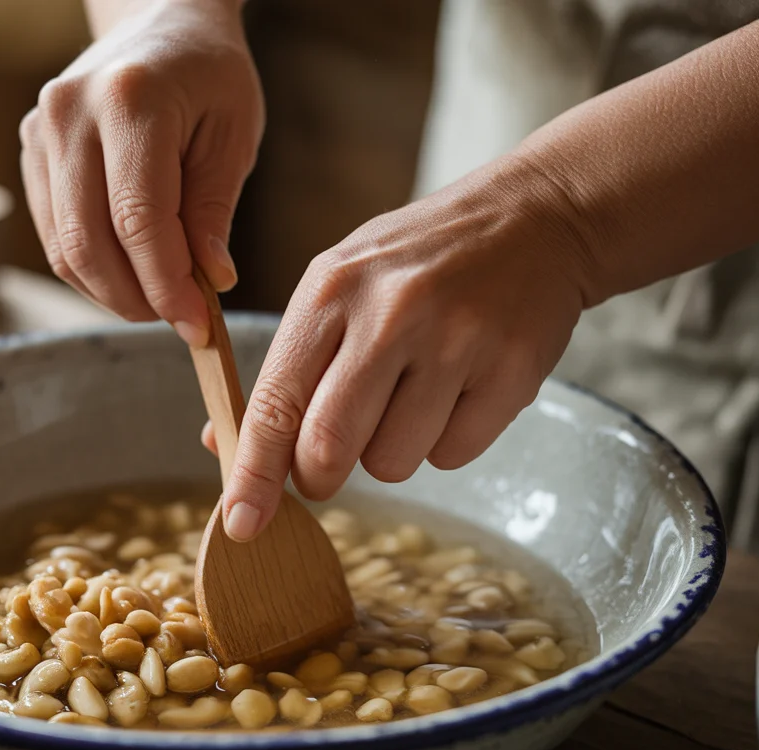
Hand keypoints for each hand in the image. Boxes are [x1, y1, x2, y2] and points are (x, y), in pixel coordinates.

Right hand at [19, 0, 262, 345]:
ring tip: (161, 300)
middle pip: (89, 243)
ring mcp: (41, 131)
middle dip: (137, 299)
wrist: (158, 22)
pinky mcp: (31, 151)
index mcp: (129, 100)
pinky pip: (54, 236)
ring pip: (64, 249)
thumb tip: (209, 282)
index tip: (200, 324)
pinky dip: (93, 271)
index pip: (138, 221)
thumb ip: (213, 212)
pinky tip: (132, 275)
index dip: (167, 286)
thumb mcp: (232, 136)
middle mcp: (70, 113)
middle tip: (182, 320)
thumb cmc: (208, 77)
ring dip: (113, 294)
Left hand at [209, 158, 594, 540]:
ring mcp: (457, 342)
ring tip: (413, 395)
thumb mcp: (339, 285)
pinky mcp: (512, 371)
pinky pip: (453, 455)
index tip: (241, 523)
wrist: (533, 217)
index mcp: (332, 289)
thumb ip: (286, 366)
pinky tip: (459, 388)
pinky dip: (445, 441)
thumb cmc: (419, 262)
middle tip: (328, 466)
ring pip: (393, 462)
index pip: (276, 401)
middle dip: (319, 477)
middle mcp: (392, 313)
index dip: (254, 473)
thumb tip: (225, 445)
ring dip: (391, 453)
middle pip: (330, 447)